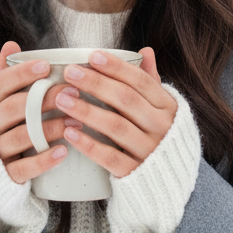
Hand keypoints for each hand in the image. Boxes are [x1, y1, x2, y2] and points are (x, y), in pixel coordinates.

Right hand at [0, 41, 81, 184]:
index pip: (2, 83)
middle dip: (44, 98)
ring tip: (76, 121)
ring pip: (21, 136)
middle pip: (14, 108)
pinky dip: (43, 160)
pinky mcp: (2, 174)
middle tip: (72, 91)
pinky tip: (64, 151)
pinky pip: (23, 168)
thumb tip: (11, 44)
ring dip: (50, 127)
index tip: (46, 66)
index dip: (23, 74)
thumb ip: (6, 74)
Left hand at [53, 48, 176, 177]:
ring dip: (87, 110)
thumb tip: (145, 51)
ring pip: (116, 126)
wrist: (170, 181)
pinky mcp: (135, 173)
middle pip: (126, 100)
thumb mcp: (161, 108)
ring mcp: (149, 151)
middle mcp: (161, 127)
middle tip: (70, 72)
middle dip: (96, 83)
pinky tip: (70, 132)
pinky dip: (89, 144)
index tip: (92, 56)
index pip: (140, 81)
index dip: (116, 67)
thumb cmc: (159, 135)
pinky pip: (110, 157)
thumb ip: (150, 81)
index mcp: (167, 106)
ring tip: (62, 99)